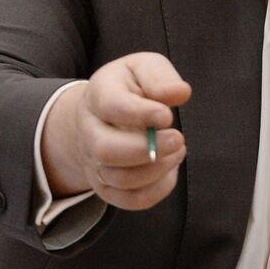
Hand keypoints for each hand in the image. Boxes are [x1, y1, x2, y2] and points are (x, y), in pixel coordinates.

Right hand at [41, 52, 191, 209]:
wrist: (101, 116)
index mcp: (98, 96)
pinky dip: (157, 189)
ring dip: (157, 169)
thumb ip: (160, 77)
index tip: (167, 115)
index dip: (140, 113)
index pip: (111, 106)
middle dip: (146, 149)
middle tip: (178, 139)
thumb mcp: (143, 68)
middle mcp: (90, 132)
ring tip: (178, 150)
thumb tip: (179, 93)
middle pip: (105, 150)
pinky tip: (170, 169)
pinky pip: (130, 200)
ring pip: (119, 179)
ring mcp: (96, 162)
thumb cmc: (130, 88)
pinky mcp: (108, 186)